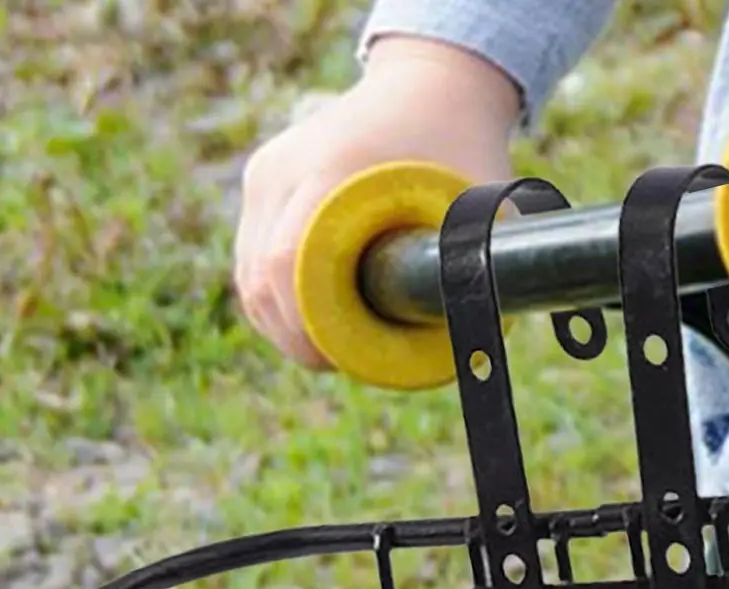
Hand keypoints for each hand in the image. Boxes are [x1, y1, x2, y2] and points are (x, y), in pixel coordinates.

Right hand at [234, 37, 519, 367]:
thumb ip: (471, 271)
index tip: (333, 360)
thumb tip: (470, 344)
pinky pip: (252, 261)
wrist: (428, 86)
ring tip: (325, 346)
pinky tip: (307, 319)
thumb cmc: (460, 151)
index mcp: (329, 167)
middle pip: (261, 279)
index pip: (287, 264)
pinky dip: (274, 300)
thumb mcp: (478, 210)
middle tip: (337, 362)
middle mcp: (282, 167)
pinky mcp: (259, 184)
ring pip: (250, 276)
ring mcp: (264, 173)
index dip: (304, 329)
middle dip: (295, 336)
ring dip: (281, 322)